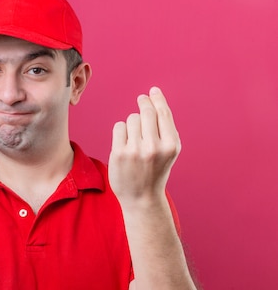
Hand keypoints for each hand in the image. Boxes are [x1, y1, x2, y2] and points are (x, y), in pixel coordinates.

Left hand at [108, 86, 180, 205]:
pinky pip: (118, 127)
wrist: (142, 197)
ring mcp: (135, 150)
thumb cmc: (155, 170)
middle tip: (141, 99)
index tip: (151, 91)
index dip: (157, 99)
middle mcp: (154, 147)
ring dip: (132, 123)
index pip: (163, 113)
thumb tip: (154, 97)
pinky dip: (121, 131)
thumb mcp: (169, 150)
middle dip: (143, 103)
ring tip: (135, 139)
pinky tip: (125, 143)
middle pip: (146, 112)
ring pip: (131, 119)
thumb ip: (165, 127)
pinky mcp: (119, 153)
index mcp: (171, 145)